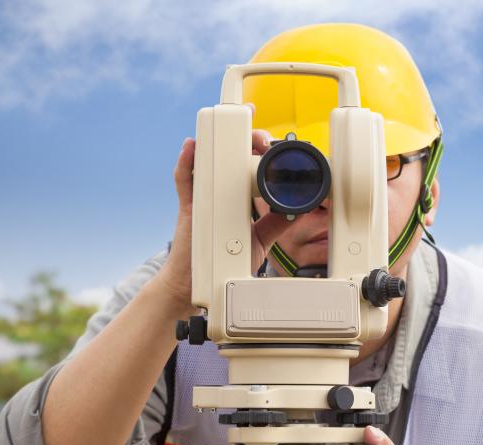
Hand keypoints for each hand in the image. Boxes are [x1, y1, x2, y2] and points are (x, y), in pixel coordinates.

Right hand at [155, 105, 294, 317]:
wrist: (198, 282)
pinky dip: (186, 161)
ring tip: (231, 124)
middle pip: (231, 157)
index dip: (262, 153)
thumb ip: (275, 225)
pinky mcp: (188, 206)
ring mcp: (203, 196)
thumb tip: (298, 210)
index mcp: (239, 198)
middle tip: (262, 138)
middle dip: (247, 141)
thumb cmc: (226, 263)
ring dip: (218, 140)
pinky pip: (184, 179)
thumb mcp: (258, 241)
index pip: (251, 168)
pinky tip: (192, 145)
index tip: (275, 144)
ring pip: (207, 161)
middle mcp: (221, 192)